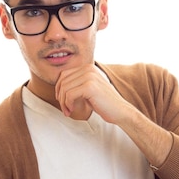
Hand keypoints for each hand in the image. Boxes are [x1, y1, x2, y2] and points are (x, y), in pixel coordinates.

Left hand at [54, 63, 172, 167]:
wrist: (120, 111)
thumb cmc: (104, 103)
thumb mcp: (89, 89)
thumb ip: (77, 84)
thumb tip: (58, 87)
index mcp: (88, 67)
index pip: (64, 75)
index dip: (59, 89)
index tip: (63, 101)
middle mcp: (89, 69)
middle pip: (62, 81)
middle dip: (60, 97)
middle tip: (65, 109)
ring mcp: (89, 76)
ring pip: (65, 88)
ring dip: (63, 102)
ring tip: (68, 111)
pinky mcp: (90, 86)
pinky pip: (69, 95)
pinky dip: (68, 104)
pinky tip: (72, 110)